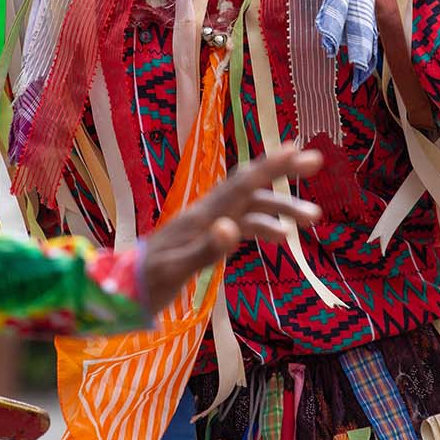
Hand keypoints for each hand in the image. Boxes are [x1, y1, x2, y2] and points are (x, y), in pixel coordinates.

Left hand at [140, 149, 323, 313]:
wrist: (123, 291)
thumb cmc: (148, 282)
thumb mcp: (175, 270)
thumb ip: (205, 250)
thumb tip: (232, 227)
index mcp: (202, 215)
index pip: (242, 184)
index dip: (270, 166)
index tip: (297, 148)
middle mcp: (207, 212)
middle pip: (251, 185)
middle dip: (282, 173)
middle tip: (317, 162)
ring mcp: (207, 224)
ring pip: (251, 208)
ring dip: (281, 209)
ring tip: (313, 219)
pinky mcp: (207, 238)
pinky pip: (243, 225)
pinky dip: (264, 226)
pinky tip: (282, 236)